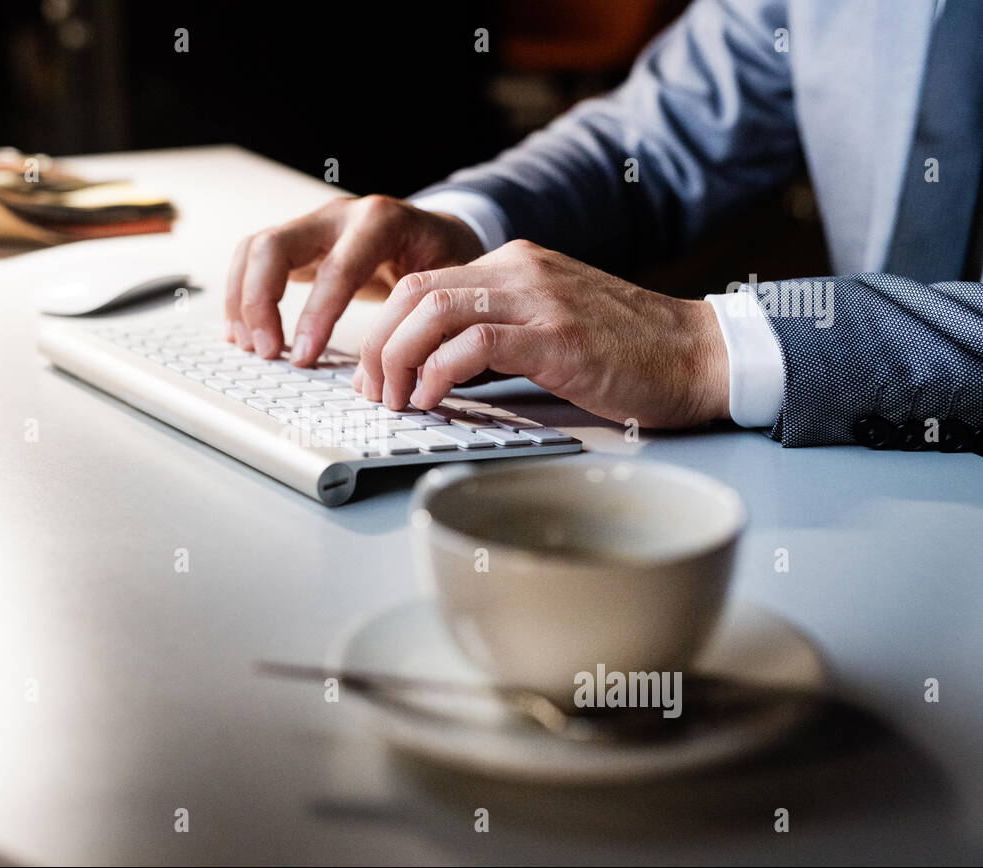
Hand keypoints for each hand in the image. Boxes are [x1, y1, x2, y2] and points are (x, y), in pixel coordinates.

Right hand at [225, 195, 485, 363]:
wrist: (439, 236)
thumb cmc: (444, 262)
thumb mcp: (447, 285)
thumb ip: (421, 320)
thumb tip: (394, 371)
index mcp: (381, 222)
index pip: (335, 268)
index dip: (314, 316)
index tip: (303, 357)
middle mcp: (340, 216)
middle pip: (275, 246)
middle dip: (261, 303)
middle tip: (267, 352)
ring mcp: (313, 225)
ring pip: (254, 249)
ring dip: (243, 300)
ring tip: (249, 346)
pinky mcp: (298, 243)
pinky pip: (253, 260)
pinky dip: (241, 295)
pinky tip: (243, 331)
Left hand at [353, 239, 730, 427]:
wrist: (700, 354)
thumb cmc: (627, 353)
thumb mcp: (546, 327)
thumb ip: (493, 336)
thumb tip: (431, 370)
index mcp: (513, 263)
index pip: (421, 283)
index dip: (383, 330)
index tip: (372, 375)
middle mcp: (520, 270)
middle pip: (414, 292)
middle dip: (377, 345)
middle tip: (372, 391)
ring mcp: (540, 299)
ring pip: (435, 311)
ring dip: (399, 360)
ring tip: (396, 400)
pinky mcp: (558, 336)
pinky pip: (476, 343)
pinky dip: (440, 372)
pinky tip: (433, 399)